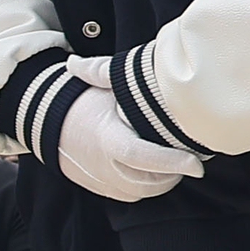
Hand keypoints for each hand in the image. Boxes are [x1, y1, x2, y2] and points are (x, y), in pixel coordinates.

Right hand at [53, 59, 203, 202]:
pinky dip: (150, 184)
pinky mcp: (104, 189)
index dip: (171, 162)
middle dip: (176, 170)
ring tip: (175, 158)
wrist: (51, 128)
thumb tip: (90, 56)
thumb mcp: (101, 89)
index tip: (197, 164)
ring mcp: (103, 180)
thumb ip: (104, 73)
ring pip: (146, 190)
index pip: (140, 156)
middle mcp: (103, 165)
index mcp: (107, 139)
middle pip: (151, 180)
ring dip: (166, 178)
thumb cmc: (83, 104)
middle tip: (190, 153)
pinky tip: (157, 167)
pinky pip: (136, 194)